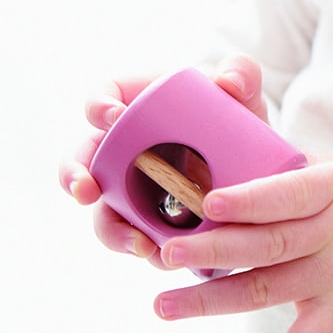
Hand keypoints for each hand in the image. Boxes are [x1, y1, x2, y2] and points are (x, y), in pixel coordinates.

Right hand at [57, 56, 269, 265]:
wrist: (258, 166)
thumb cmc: (238, 120)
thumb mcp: (244, 96)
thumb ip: (242, 75)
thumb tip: (231, 82)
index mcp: (136, 110)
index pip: (102, 101)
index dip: (98, 107)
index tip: (113, 116)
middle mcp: (123, 153)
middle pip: (82, 162)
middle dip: (74, 176)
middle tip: (85, 189)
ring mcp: (133, 194)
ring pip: (105, 213)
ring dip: (113, 230)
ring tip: (137, 242)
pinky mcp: (152, 226)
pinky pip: (140, 241)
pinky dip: (149, 251)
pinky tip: (162, 256)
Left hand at [153, 163, 332, 332]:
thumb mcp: (328, 171)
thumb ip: (276, 163)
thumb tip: (209, 136)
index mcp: (328, 189)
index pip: (285, 195)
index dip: (248, 201)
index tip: (208, 202)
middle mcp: (331, 234)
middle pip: (266, 245)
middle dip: (213, 250)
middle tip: (166, 253)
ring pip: (266, 291)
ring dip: (213, 301)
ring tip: (163, 306)